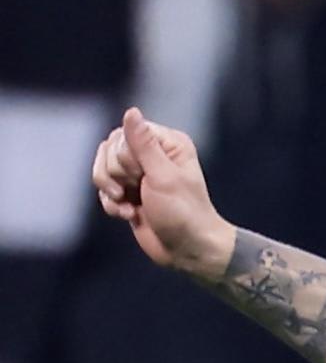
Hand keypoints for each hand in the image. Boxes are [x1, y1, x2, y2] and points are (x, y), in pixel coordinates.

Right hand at [91, 108, 235, 277]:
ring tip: (130, 206)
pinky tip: (130, 215)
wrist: (187, 251)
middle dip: (116, 175)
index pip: (122, 134)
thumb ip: (143, 144)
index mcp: (167, 143)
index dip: (124, 157)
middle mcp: (152, 154)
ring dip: (110, 191)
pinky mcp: (129, 192)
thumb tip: (131, 111)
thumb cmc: (183, 213)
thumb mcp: (164, 176)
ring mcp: (139, 174)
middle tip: (139, 191)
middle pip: (107, 150)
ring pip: (101, 169)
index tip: (142, 176)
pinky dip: (111, 204)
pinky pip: (103, 189)